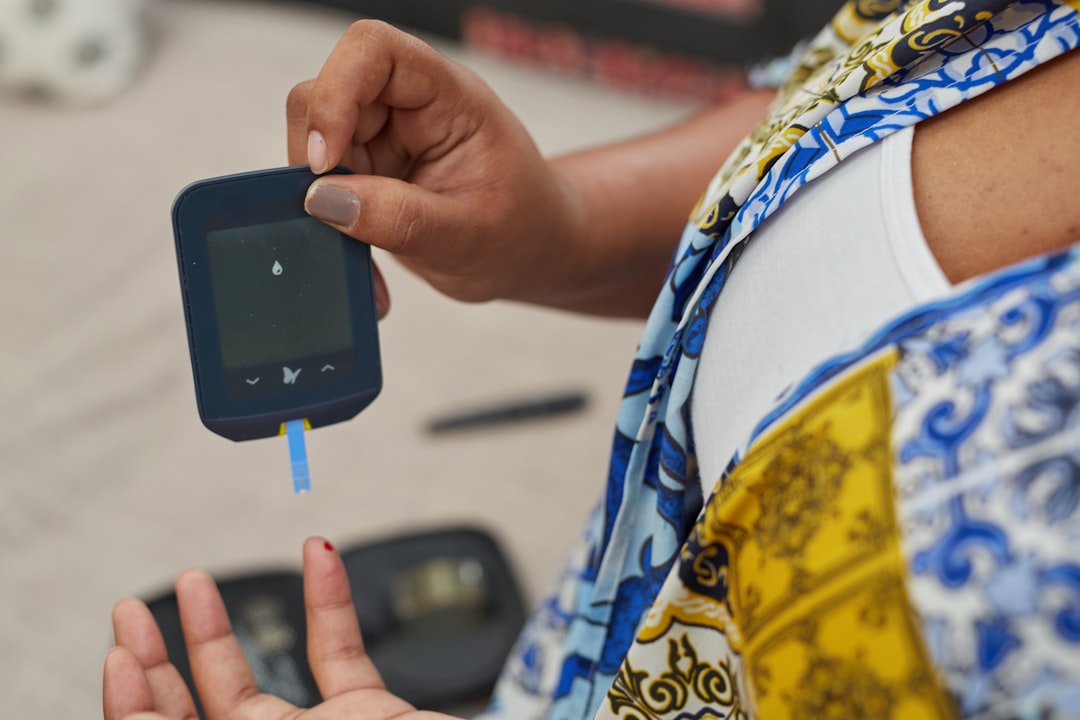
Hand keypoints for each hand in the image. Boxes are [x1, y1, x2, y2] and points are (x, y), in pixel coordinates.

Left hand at [103, 537, 459, 719]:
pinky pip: (341, 654)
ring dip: (218, 630)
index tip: (119, 654)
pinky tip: (319, 556)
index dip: (135, 706)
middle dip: (156, 661)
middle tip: (130, 613)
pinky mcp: (369, 714)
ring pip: (253, 682)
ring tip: (194, 583)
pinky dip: (330, 602)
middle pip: (194, 716)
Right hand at [287, 20, 584, 312]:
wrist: (531, 254)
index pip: (375, 50)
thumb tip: (324, 199)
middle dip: (319, 162)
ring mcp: (387, 136)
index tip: (325, 160)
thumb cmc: (522, 232)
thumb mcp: (470, 237)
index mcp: (451, 98)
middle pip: (328, 94)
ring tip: (365, 257)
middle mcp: (412, 105)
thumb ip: (402, 218)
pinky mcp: (370, 169)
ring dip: (323, 203)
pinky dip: (332, 225)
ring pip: (315, 142)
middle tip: (338, 220)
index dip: (335, 93)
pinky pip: (325, 184)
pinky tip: (366, 261)